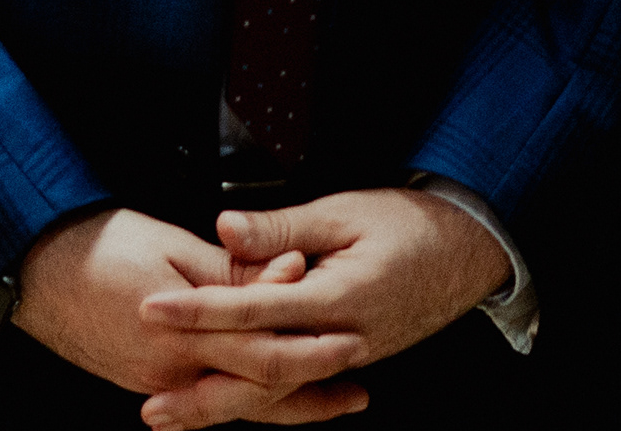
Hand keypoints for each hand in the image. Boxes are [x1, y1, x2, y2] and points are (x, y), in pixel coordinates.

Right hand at [12, 208, 360, 423]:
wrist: (35, 269)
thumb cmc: (100, 245)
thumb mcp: (176, 245)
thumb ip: (235, 271)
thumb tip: (288, 275)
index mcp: (180, 333)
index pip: (261, 348)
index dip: (309, 342)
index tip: (349, 331)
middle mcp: (168, 370)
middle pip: (255, 392)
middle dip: (310, 392)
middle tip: (357, 387)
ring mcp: (155, 381)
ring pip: (234, 403)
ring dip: (287, 405)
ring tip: (332, 400)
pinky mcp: (147, 379)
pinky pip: (209, 396)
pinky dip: (246, 397)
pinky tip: (273, 393)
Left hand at [133, 187, 511, 429]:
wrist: (470, 251)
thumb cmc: (412, 224)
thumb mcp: (346, 210)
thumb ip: (282, 226)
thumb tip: (224, 228)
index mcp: (340, 296)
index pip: (256, 309)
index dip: (201, 311)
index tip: (153, 309)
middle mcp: (342, 339)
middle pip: (262, 376)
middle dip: (203, 394)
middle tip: (151, 405)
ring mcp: (348, 357)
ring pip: (277, 392)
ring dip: (223, 406)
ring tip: (174, 414)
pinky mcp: (349, 361)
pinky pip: (296, 386)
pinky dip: (257, 397)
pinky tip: (225, 401)